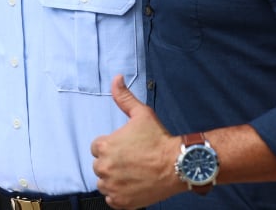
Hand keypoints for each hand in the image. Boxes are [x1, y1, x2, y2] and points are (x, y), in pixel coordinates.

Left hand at [91, 75, 185, 208]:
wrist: (178, 164)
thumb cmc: (160, 140)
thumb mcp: (142, 114)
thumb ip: (124, 97)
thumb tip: (116, 79)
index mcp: (105, 146)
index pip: (97, 148)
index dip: (112, 146)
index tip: (126, 148)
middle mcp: (105, 168)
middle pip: (100, 166)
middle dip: (112, 163)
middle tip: (132, 161)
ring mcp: (112, 187)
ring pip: (104, 183)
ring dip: (114, 179)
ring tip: (133, 173)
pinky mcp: (121, 202)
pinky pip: (112, 199)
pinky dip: (120, 194)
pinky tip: (133, 185)